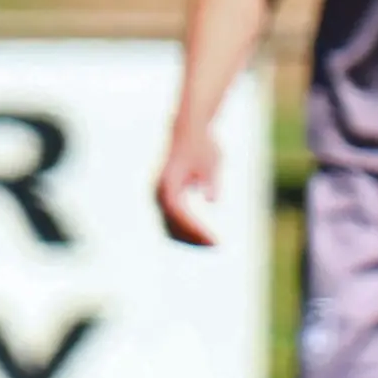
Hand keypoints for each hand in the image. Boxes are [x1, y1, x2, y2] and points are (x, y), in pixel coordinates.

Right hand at [157, 124, 221, 245]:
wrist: (190, 132)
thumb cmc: (203, 146)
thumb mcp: (212, 162)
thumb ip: (211, 181)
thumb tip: (212, 200)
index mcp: (168, 182)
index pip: (178, 213)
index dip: (194, 228)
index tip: (213, 238)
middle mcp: (159, 191)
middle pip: (171, 224)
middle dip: (193, 238)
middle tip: (217, 245)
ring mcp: (160, 196)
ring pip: (169, 226)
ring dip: (189, 238)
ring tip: (213, 245)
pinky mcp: (166, 198)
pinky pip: (172, 222)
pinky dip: (186, 232)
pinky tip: (204, 238)